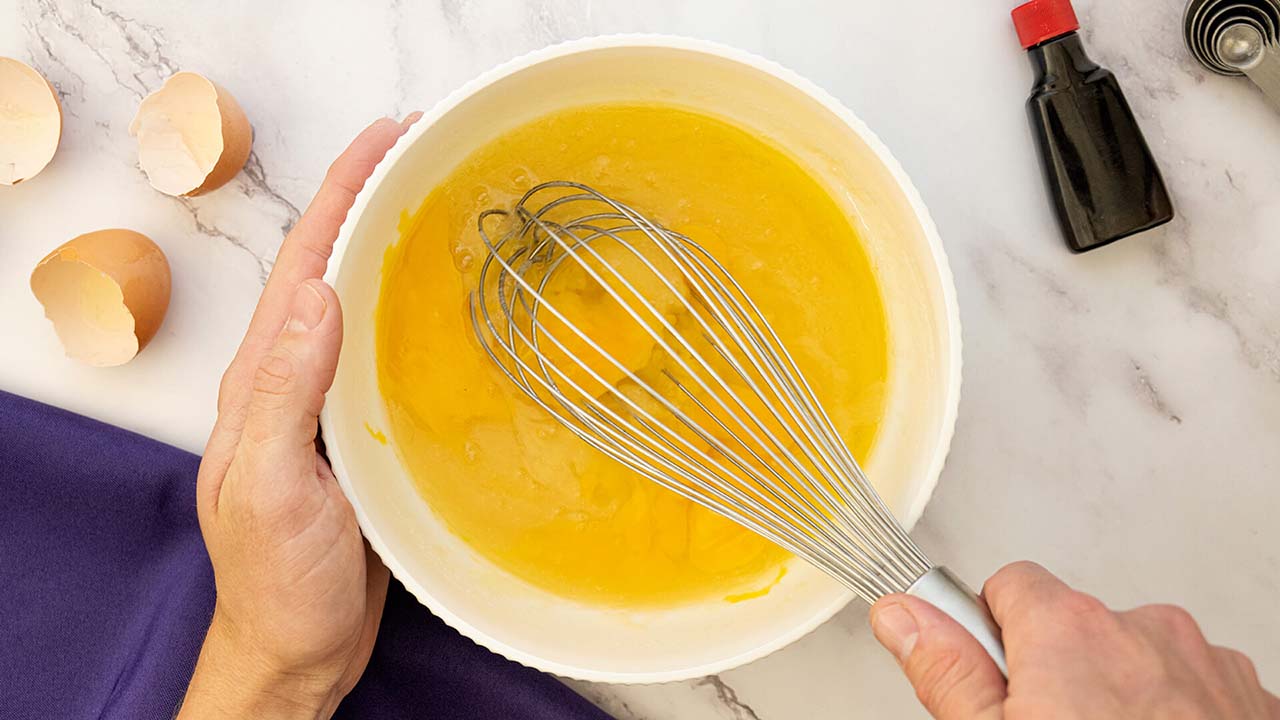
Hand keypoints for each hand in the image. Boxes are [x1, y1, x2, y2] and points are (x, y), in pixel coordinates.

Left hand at [180, 115, 416, 718]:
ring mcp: (326, 404)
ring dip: (393, 247)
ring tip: (441, 204)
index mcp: (263, 379)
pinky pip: (385, 352)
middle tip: (424, 151)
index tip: (386, 139)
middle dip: (369, 200)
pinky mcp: (359, 432)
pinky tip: (447, 306)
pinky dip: (412, 311)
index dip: (341, 194)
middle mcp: (292, 378)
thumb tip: (319, 292)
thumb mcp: (272, 486)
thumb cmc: (278, 579)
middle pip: (330, 268)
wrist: (296, 647)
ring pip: (360, 304)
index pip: (302, 265)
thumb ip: (285, 393)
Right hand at [871, 561, 1278, 718]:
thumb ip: (948, 671)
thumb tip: (902, 616)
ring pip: (1137, 660)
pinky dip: (1174, 715)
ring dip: (1120, 696)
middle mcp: (1145, 630)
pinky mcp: (1248, 699)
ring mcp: (1206, 665)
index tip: (996, 683)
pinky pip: (1193, 688)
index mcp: (1071, 630)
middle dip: (1058, 672)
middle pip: (1075, 627)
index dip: (993, 638)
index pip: (1009, 586)